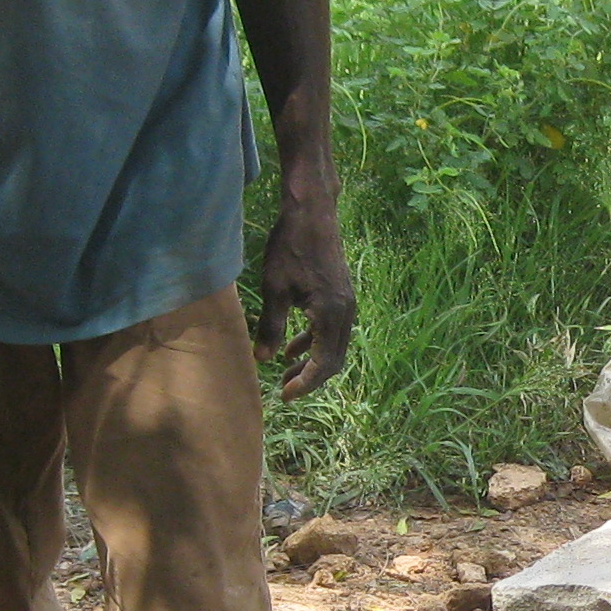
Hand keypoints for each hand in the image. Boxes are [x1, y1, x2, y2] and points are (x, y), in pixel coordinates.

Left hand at [254, 183, 352, 398]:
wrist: (312, 214)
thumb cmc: (290, 248)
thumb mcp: (274, 290)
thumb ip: (271, 327)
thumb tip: (263, 360)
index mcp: (330, 315)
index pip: (323, 363)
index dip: (305, 383)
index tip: (285, 396)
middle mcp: (345, 313)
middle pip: (333, 359)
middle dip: (310, 378)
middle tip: (284, 390)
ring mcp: (346, 304)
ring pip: (333, 346)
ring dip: (312, 361)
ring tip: (286, 372)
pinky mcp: (341, 296)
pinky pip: (331, 330)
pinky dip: (314, 342)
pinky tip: (293, 347)